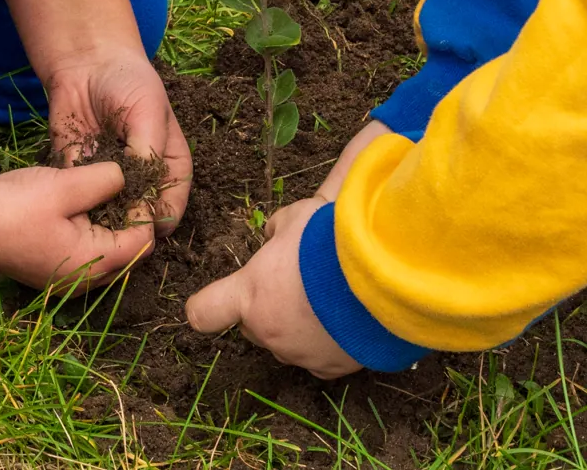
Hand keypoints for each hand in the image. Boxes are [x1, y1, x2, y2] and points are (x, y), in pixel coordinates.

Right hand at [0, 162, 155, 287]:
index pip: (143, 243)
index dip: (144, 211)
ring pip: (106, 257)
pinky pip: (84, 258)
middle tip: (120, 187)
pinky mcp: (47, 275)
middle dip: (129, 221)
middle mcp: (82, 283)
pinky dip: (90, 236)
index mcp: (93, 265)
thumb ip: (106, 180)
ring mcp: (63, 283)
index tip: (134, 182)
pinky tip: (78, 210)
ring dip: (110, 228)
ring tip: (100, 195)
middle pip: (128, 255)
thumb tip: (126, 178)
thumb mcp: (67, 184)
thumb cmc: (15, 205)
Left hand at [44, 48, 192, 232]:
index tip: (144, 221)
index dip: (160, 218)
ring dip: (101, 221)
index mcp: (170, 166)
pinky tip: (70, 204)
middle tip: (115, 226)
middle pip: (141, 217)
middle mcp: (142, 180)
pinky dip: (77, 206)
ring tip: (91, 218)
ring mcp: (112, 180)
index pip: (171, 205)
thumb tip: (144, 197)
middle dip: (129, 226)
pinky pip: (81, 200)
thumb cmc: (128, 83)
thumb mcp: (147, 112)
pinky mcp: (82, 175)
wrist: (86, 64)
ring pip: (111, 216)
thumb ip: (148, 152)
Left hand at [182, 119, 393, 376]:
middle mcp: (269, 332)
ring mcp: (300, 354)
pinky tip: (344, 322)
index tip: (215, 301)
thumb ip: (276, 229)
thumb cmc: (329, 244)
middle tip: (294, 285)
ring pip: (287, 343)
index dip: (205, 307)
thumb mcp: (296, 218)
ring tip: (328, 300)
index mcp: (249, 297)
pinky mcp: (332, 368)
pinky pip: (319, 359)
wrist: (383, 280)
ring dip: (297, 326)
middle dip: (265, 309)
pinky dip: (327, 344)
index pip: (203, 313)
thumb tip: (272, 234)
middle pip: (252, 326)